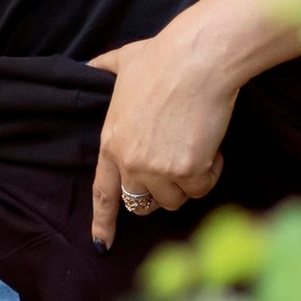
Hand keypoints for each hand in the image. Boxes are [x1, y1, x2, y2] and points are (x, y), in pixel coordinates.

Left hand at [89, 14, 236, 248]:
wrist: (198, 59)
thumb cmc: (163, 56)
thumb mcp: (122, 61)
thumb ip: (103, 70)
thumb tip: (89, 66)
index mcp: (111, 142)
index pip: (103, 193)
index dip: (103, 221)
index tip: (101, 244)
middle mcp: (130, 162)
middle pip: (143, 201)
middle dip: (162, 191)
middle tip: (178, 166)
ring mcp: (158, 169)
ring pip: (176, 199)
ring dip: (189, 180)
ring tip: (197, 147)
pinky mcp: (187, 170)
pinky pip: (202, 188)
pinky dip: (211, 171)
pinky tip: (212, 147)